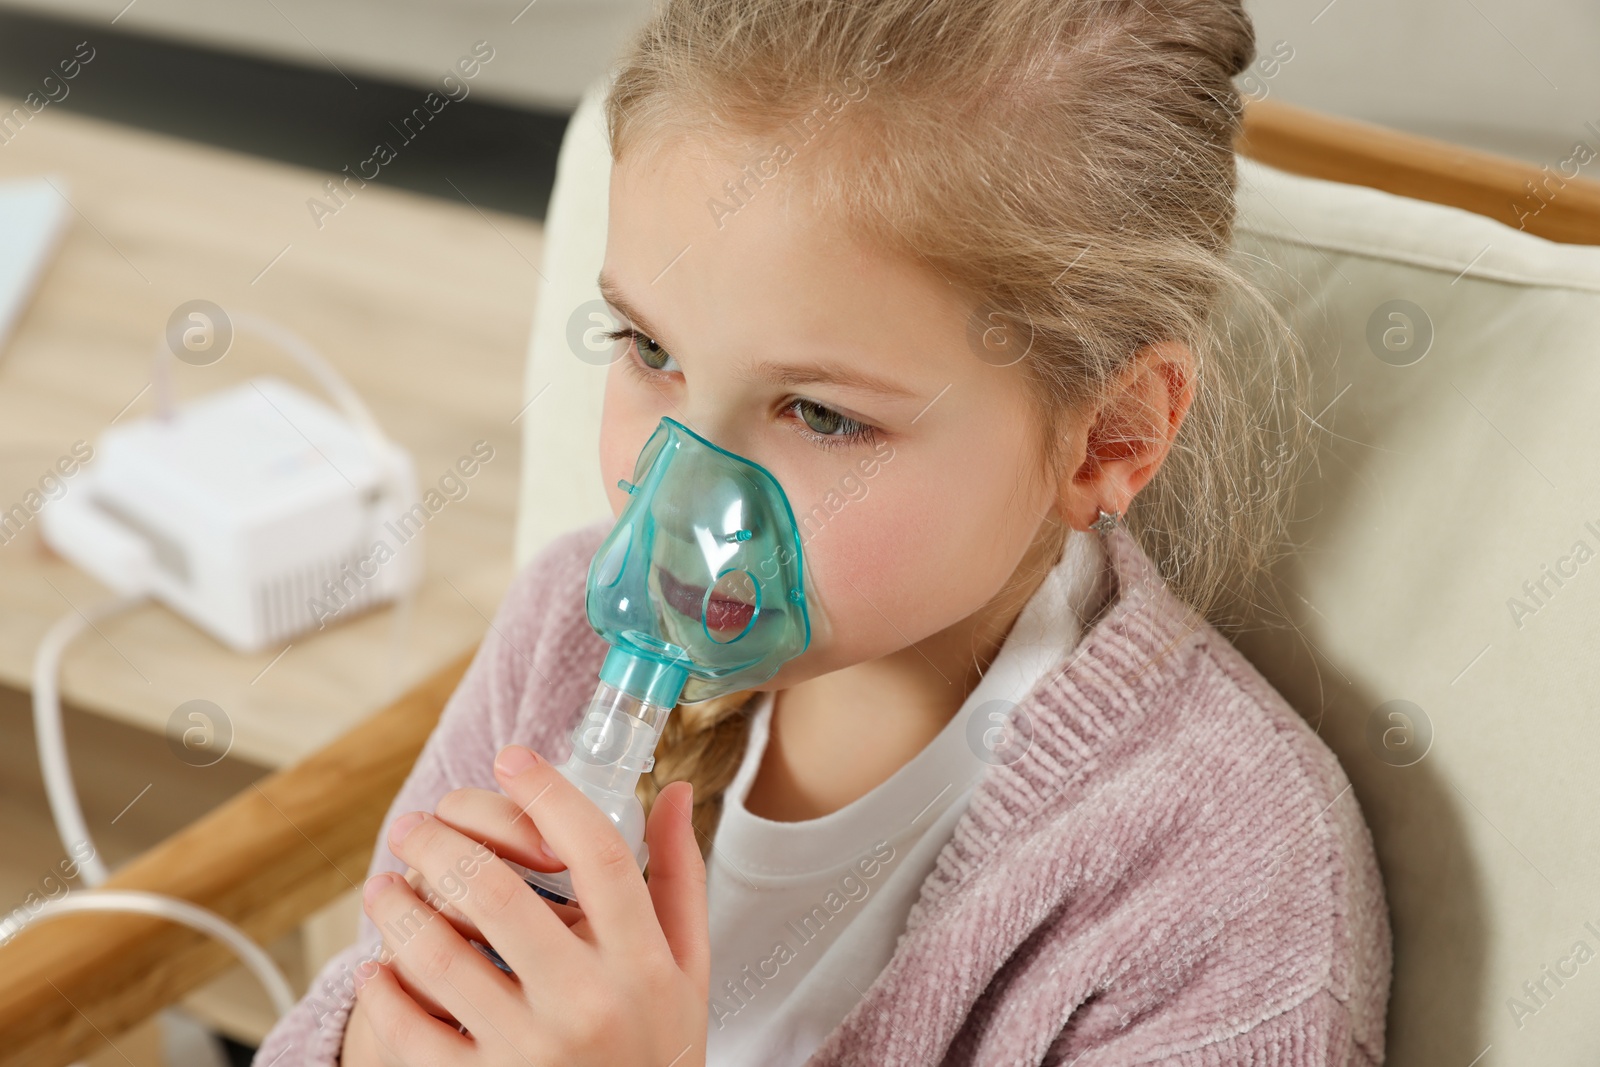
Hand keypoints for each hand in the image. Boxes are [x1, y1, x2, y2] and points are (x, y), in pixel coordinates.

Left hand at [351, 745, 708, 1065]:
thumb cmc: (658, 1050)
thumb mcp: (688, 971)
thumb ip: (679, 881)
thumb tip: (676, 791)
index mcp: (642, 964)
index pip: (598, 853)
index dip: (549, 793)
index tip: (513, 757)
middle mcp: (588, 1005)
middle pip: (496, 891)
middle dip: (440, 842)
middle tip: (414, 826)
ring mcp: (531, 1054)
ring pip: (437, 956)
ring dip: (397, 909)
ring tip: (385, 886)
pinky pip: (411, 1030)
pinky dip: (384, 991)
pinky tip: (382, 967)